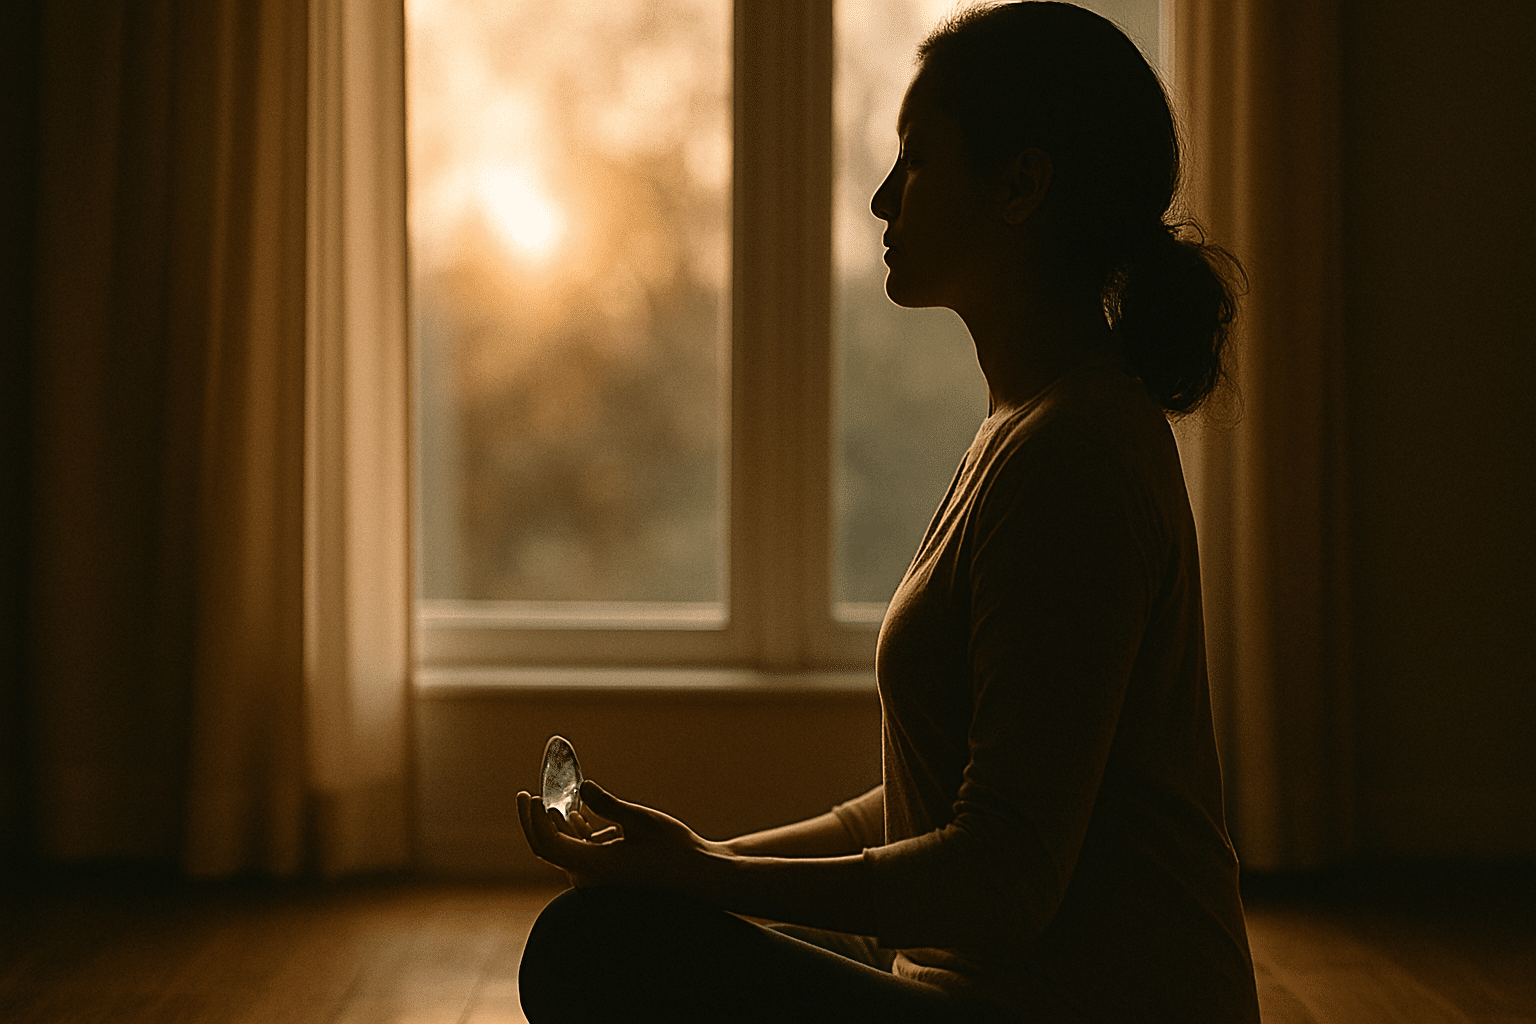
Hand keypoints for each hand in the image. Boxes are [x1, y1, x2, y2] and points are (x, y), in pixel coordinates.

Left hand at [516, 780, 731, 895]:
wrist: (699, 877)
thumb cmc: (674, 849)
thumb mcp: (641, 820)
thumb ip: (608, 804)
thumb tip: (582, 788)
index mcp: (594, 867)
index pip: (548, 844)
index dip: (534, 819)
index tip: (531, 794)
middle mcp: (590, 878)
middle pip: (550, 849)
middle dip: (538, 820)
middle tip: (527, 794)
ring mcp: (597, 879)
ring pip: (566, 849)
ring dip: (559, 823)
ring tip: (556, 796)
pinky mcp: (606, 875)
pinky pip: (582, 853)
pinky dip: (578, 832)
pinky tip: (580, 814)